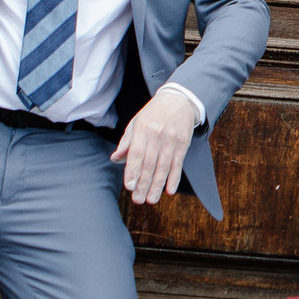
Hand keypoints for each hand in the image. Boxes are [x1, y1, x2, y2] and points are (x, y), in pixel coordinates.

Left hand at [112, 87, 199, 202]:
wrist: (179, 100)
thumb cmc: (154, 113)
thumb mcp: (136, 123)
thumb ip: (126, 142)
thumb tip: (115, 159)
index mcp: (143, 129)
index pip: (136, 153)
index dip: (133, 171)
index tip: (129, 186)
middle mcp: (157, 135)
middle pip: (150, 163)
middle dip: (143, 184)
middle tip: (138, 199)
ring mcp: (172, 140)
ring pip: (163, 166)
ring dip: (157, 185)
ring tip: (151, 199)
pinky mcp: (183, 143)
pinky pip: (178, 164)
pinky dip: (174, 178)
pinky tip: (169, 190)